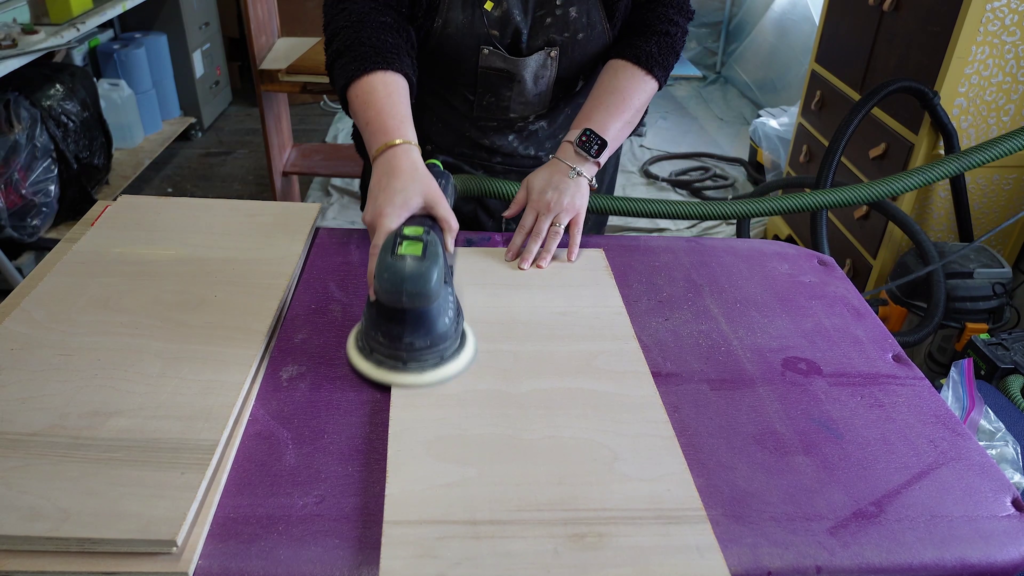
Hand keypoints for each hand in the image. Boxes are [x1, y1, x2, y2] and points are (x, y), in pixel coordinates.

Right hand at [362, 145, 458, 297]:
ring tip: (403, 265)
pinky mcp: (369, 213)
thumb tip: (450, 250)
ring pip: (378, 243)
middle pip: (378, 252)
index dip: (374, 277)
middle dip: (386, 269)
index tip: (375, 294)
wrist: (394, 155)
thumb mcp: (437, 200)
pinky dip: (387, 241)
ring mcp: (368, 218)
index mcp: (386, 222)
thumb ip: (447, 225)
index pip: (377, 256)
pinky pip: (377, 233)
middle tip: (400, 284)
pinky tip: (401, 244)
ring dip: (388, 253)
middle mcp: (372, 223)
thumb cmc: (415, 177)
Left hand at [504, 143, 594, 268]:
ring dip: (548, 251)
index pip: (523, 228)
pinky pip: (576, 231)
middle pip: (537, 235)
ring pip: (554, 235)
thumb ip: (517, 201)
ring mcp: (565, 212)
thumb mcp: (528, 183)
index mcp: (535, 204)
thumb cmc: (548, 174)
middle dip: (529, 252)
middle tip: (522, 267)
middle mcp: (548, 210)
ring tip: (541, 266)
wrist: (573, 164)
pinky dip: (573, 245)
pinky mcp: (579, 213)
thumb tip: (505, 216)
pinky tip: (569, 258)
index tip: (509, 256)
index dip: (515, 243)